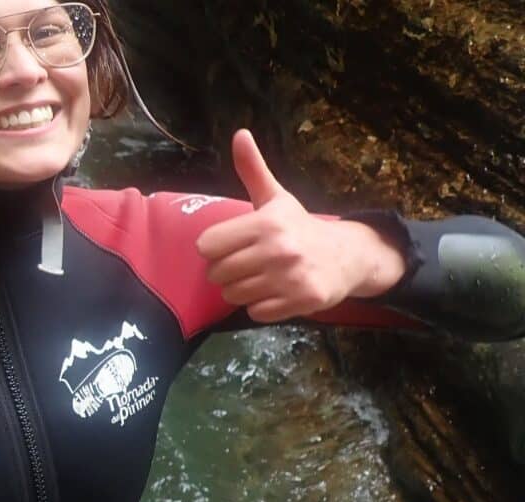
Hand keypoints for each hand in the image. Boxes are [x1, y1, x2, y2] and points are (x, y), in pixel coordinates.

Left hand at [196, 129, 404, 322]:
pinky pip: (255, 312)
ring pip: (233, 295)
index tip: (230, 245)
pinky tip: (275, 291)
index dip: (214, 248)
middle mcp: (278, 250)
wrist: (348, 256)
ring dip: (241, 290)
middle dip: (225, 271)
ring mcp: (291, 278)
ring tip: (260, 277)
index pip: (207, 246)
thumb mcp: (276, 197)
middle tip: (246, 263)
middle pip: (217, 274)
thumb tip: (239, 134)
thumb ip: (253, 169)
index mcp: (266, 223)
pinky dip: (260, 306)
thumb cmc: (300, 227)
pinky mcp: (301, 302)